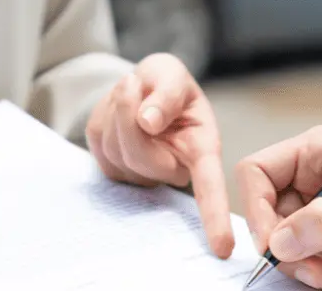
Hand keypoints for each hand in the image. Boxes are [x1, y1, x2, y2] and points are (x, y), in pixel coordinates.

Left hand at [85, 53, 233, 257]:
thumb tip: (149, 122)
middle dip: (128, 113)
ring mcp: (141, 174)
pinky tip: (118, 109)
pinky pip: (98, 141)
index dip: (215, 216)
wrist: (139, 85)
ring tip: (131, 93)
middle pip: (142, 156)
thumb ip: (167, 93)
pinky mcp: (114, 168)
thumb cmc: (164, 81)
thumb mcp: (171, 72)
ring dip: (115, 109)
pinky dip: (103, 115)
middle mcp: (174, 169)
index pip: (210, 186)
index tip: (223, 248)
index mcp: (201, 148)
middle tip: (133, 82)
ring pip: (115, 148)